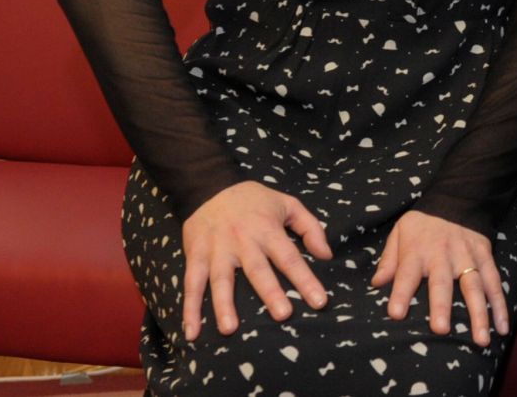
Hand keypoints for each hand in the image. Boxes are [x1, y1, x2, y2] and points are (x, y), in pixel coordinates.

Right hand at [180, 181, 331, 340]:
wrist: (210, 186)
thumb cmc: (254, 200)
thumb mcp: (287, 204)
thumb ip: (310, 227)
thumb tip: (326, 255)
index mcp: (268, 230)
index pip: (290, 258)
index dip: (306, 279)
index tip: (319, 301)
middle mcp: (243, 241)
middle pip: (258, 270)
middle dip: (270, 293)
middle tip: (283, 315)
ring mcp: (218, 250)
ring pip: (221, 279)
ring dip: (224, 304)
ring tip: (230, 329)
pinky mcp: (196, 256)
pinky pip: (192, 283)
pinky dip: (190, 308)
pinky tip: (192, 331)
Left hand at [371, 210, 508, 346]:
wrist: (456, 198)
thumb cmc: (422, 224)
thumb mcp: (400, 232)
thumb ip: (389, 259)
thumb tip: (376, 283)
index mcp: (417, 251)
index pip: (406, 273)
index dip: (400, 293)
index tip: (396, 313)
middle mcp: (442, 255)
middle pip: (442, 282)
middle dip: (441, 306)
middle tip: (441, 330)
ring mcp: (467, 256)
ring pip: (474, 286)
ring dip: (479, 313)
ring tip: (481, 339)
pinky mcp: (485, 257)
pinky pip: (494, 282)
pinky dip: (500, 305)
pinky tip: (502, 326)